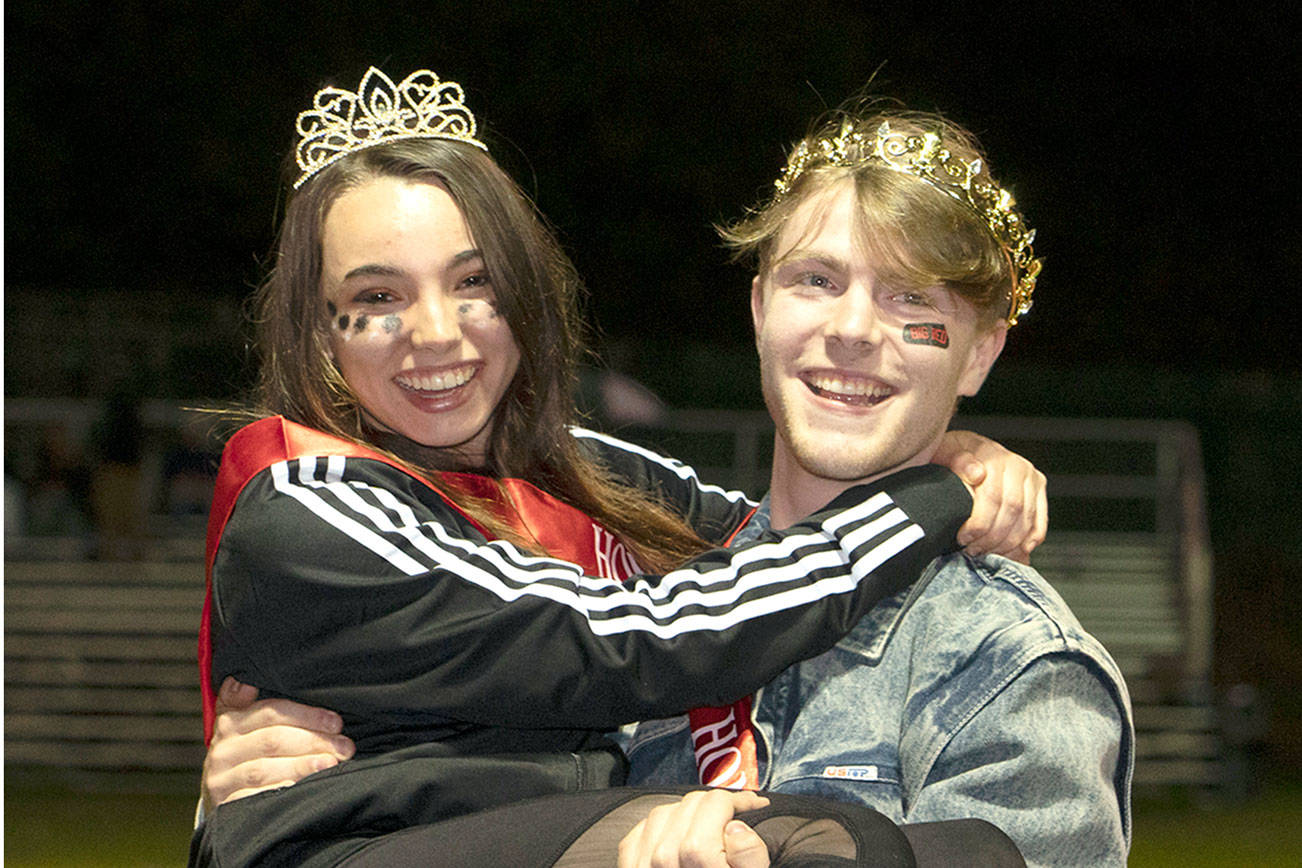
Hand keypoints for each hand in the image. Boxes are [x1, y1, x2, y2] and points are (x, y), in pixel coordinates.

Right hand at [201, 677, 354, 810]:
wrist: (223, 798)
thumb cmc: (247, 754)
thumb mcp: (246, 723)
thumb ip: (248, 700)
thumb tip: (246, 682)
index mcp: (230, 721)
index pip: (270, 712)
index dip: (307, 715)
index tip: (337, 722)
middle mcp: (222, 749)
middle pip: (272, 740)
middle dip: (313, 741)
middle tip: (344, 747)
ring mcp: (220, 780)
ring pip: (263, 770)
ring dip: (302, 766)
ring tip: (331, 764)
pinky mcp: (225, 808)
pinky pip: (254, 799)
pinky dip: (282, 791)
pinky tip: (304, 789)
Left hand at [618, 789, 770, 867]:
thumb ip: (751, 857)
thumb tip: (738, 827)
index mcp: (696, 855)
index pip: (716, 803)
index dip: (741, 800)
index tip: (757, 805)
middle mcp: (662, 857)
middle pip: (690, 804)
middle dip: (717, 806)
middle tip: (738, 816)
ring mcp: (641, 863)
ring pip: (663, 812)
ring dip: (686, 814)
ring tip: (708, 827)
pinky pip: (638, 832)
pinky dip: (656, 828)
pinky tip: (674, 836)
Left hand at [934, 430, 1047, 562]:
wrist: (964, 451)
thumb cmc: (953, 455)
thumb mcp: (946, 453)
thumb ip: (958, 461)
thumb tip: (977, 473)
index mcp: (996, 456)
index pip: (993, 497)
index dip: (979, 523)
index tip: (963, 538)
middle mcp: (1019, 467)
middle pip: (1012, 511)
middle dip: (992, 538)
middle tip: (973, 550)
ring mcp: (1032, 480)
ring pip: (1026, 520)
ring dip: (1007, 544)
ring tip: (987, 553)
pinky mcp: (1039, 492)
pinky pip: (1039, 522)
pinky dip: (1029, 541)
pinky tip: (1015, 552)